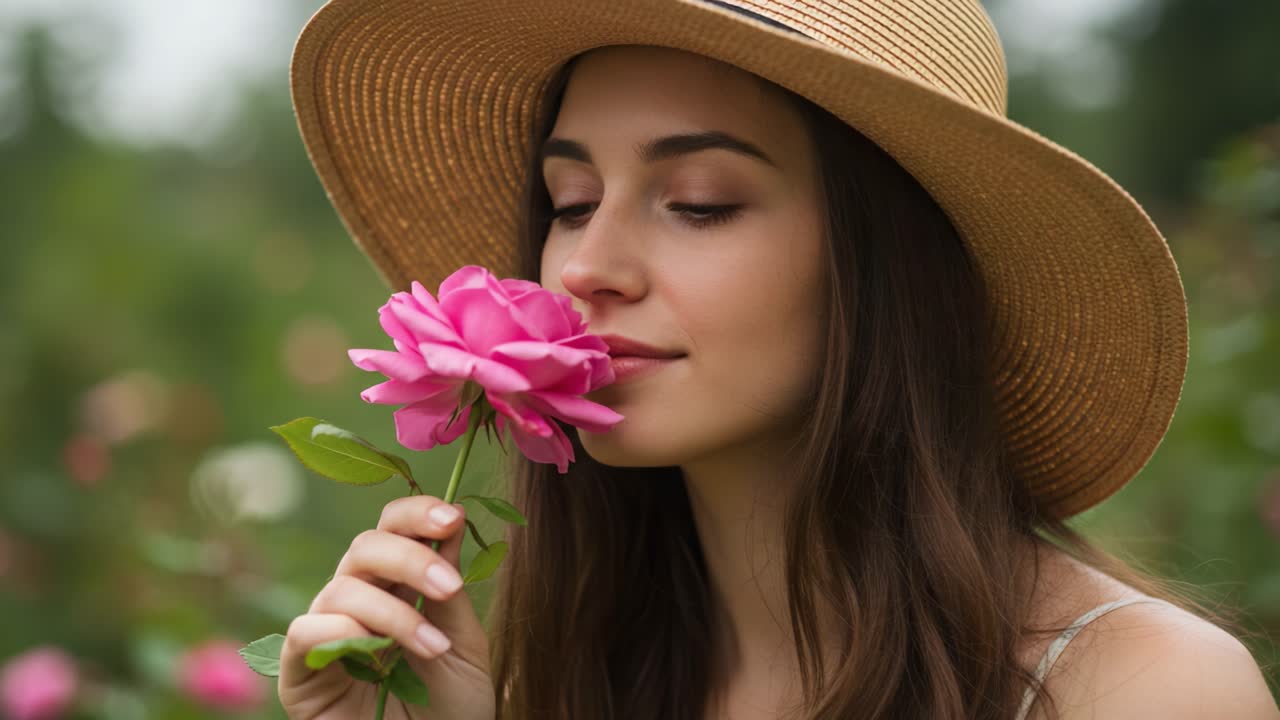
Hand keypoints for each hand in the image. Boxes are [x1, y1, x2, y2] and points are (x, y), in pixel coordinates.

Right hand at [277, 495, 494, 718]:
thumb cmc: (449, 714)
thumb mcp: (464, 647)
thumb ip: (451, 593)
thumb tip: (450, 520)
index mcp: (396, 588)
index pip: (392, 529)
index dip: (416, 514)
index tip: (451, 517)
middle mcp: (356, 603)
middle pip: (365, 546)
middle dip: (410, 558)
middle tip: (448, 587)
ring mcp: (325, 635)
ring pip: (341, 588)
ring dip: (393, 612)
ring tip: (435, 649)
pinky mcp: (299, 674)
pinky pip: (305, 631)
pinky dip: (342, 632)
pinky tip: (378, 655)